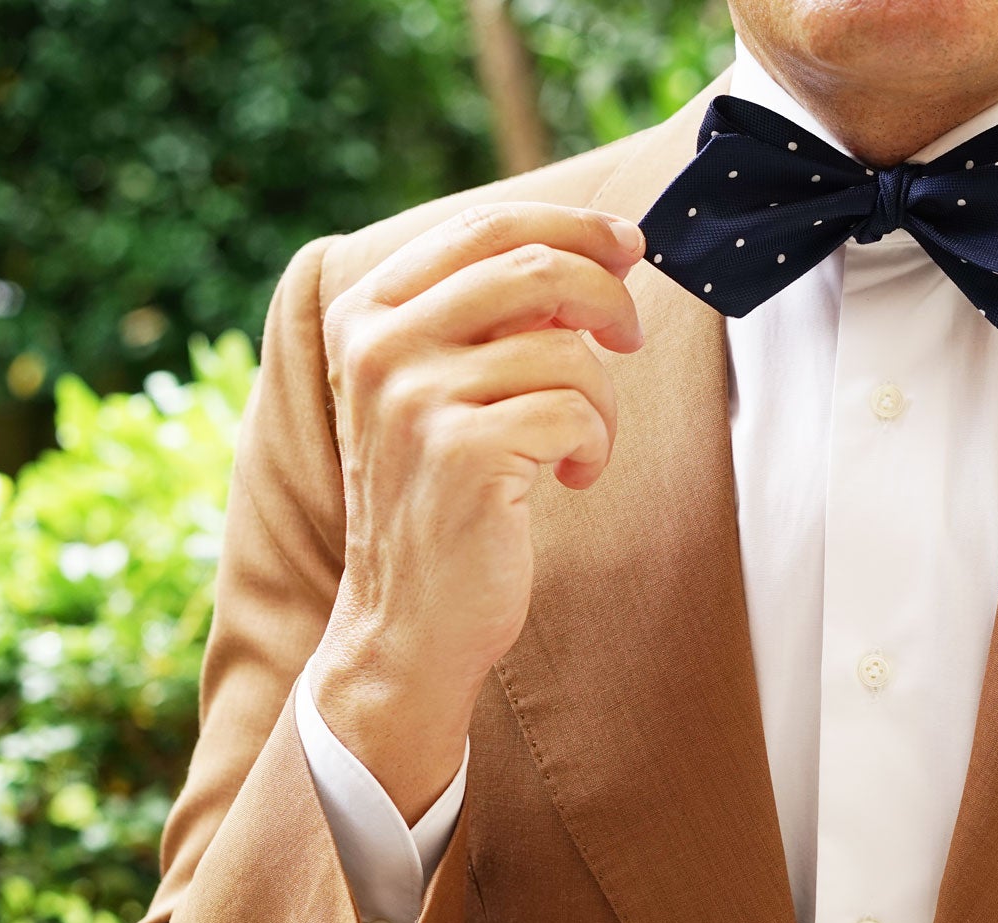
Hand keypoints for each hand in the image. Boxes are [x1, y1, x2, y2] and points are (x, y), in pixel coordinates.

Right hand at [310, 202, 644, 818]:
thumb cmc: (442, 501)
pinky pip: (576, 411)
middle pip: (536, 267)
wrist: (406, 622)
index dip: (573, 226)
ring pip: (568, 348)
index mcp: (367, 313)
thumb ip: (493, 318)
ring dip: (602, 398)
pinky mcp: (462, 451)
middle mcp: (379, 344)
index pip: (485, 227)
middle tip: (630, 337)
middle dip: (608, 297)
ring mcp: (414, 396)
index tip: (628, 246)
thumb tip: (602, 251)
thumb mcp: (445, 388)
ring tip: (580, 443)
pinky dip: (595, 445)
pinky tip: (572, 479)